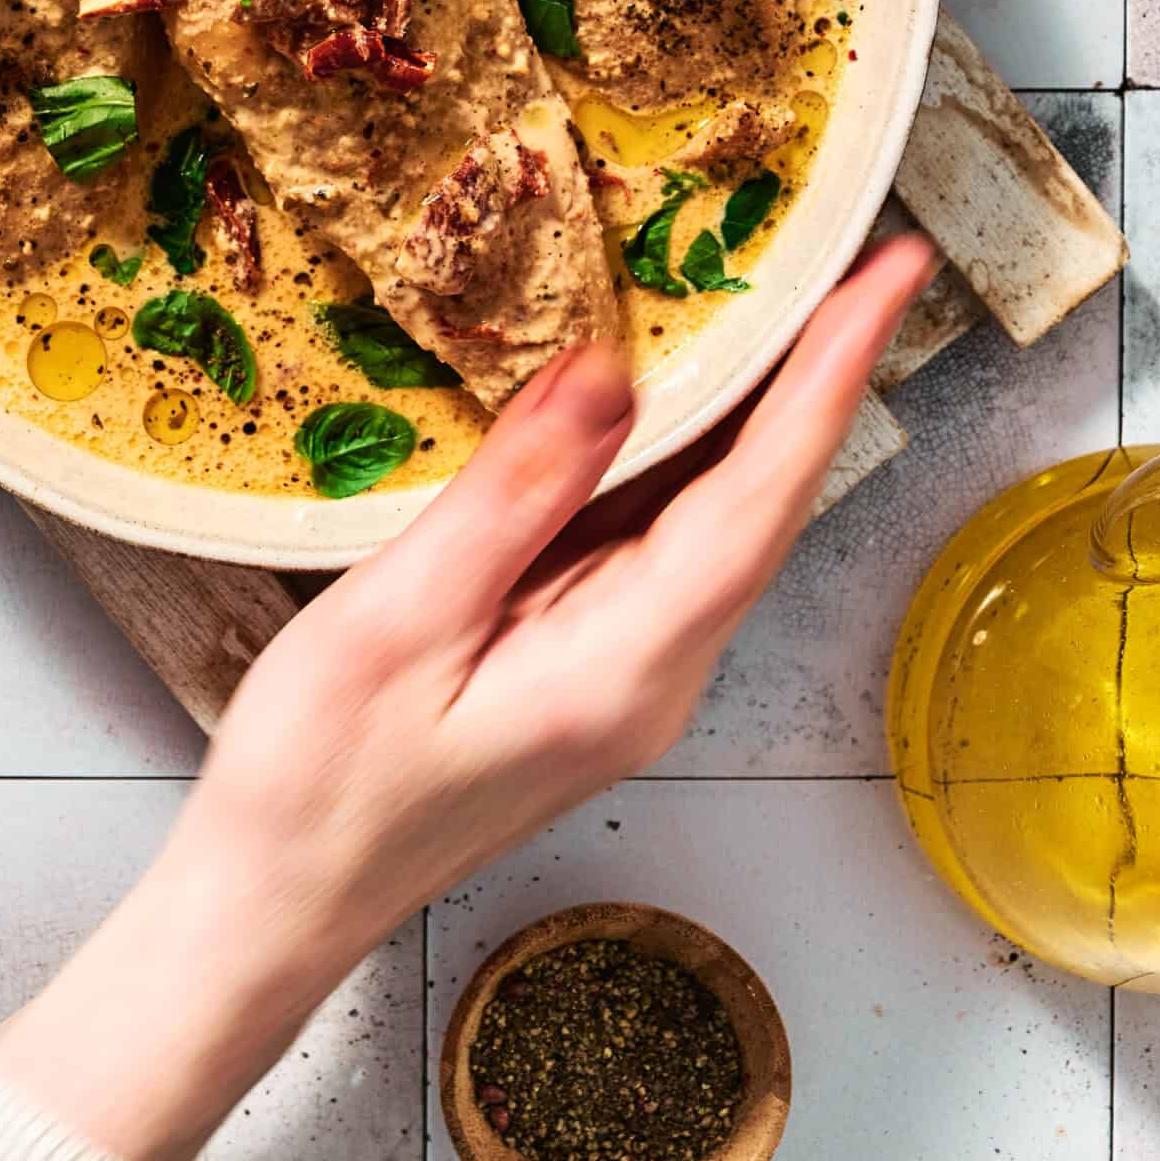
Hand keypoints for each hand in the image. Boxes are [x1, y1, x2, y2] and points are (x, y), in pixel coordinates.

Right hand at [0, 228, 938, 1160]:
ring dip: (759, 409)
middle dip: (818, 375)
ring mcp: (627, 675)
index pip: (755, 500)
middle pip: (761, 503)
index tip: (885, 280)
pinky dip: (684, 455)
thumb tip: (609, 374)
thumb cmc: (318, 784)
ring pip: (716, 519)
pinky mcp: (586, 665)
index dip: (827, 380)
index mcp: (624, 670)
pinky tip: (676, 395)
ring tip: (791, 297)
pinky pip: (657, 540)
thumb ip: (512, 496)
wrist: (275, 903)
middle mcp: (655, 675)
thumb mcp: (398, 620)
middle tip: (860, 257)